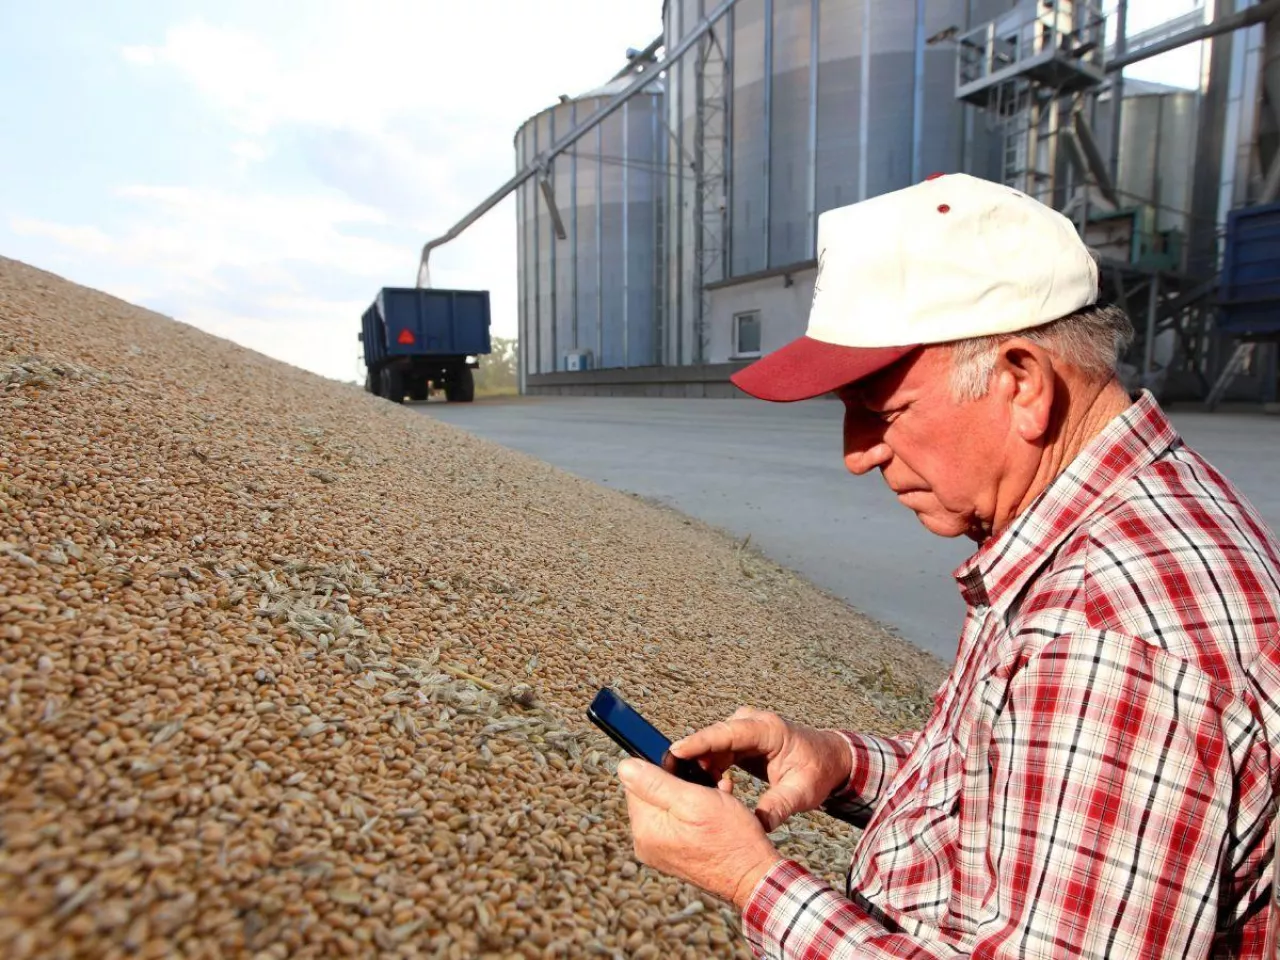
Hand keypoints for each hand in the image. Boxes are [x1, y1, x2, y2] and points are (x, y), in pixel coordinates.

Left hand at [617, 757, 780, 910]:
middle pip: (651, 794)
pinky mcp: (674, 856)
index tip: (689, 773)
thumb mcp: (694, 801)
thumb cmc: (730, 838)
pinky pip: (676, 823)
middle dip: (679, 784)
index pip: (635, 782)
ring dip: (690, 796)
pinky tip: (714, 813)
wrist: (754, 877)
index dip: (662, 770)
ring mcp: (659, 852)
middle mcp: (645, 843)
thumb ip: (655, 783)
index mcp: (645, 829)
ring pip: (667, 806)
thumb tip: (624, 766)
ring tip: (715, 799)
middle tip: (708, 787)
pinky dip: (694, 813)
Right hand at [670, 707, 852, 831]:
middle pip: (715, 737)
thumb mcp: (802, 792)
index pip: (728, 732)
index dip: (700, 741)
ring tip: (698, 790)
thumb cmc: (818, 772)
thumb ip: (779, 806)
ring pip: (713, 744)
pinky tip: (710, 786)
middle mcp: (753, 723)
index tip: (676, 751)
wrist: (829, 759)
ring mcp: (746, 729)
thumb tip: (758, 827)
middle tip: (675, 781)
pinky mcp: (741, 739)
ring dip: (702, 765)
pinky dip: (711, 766)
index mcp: (769, 730)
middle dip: (694, 757)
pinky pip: (718, 750)